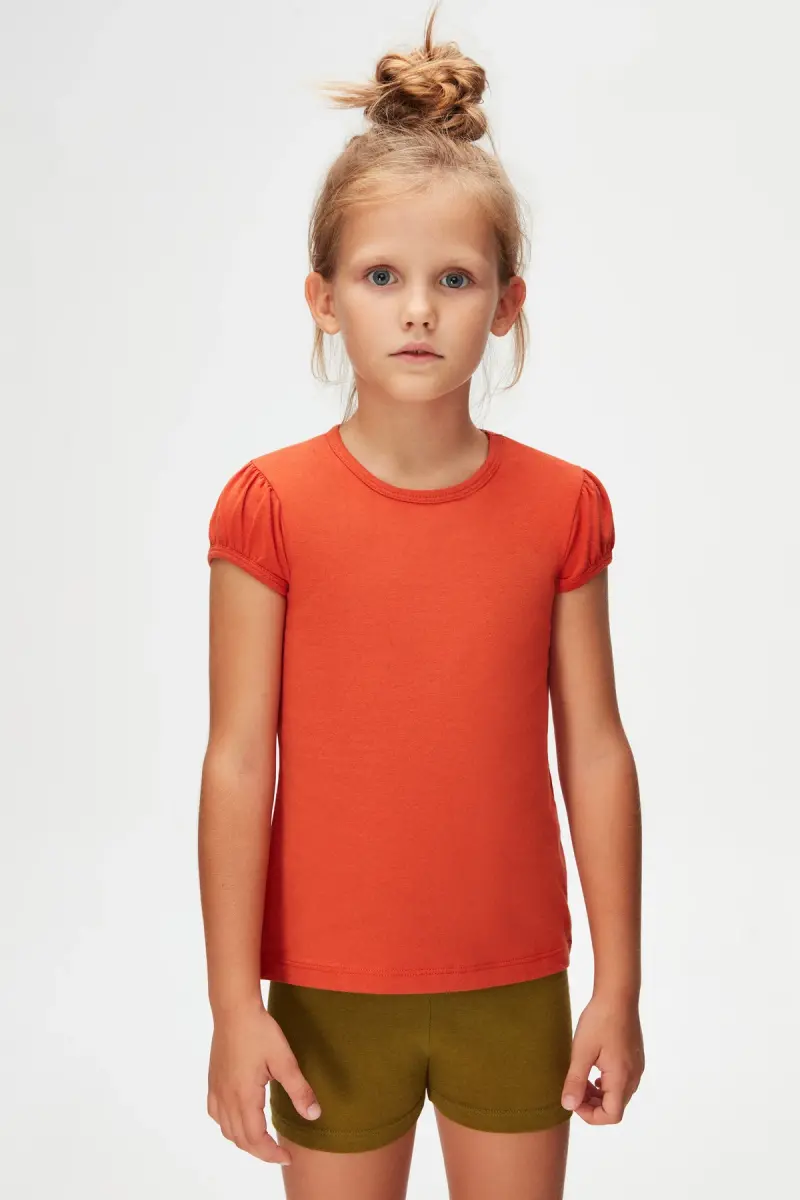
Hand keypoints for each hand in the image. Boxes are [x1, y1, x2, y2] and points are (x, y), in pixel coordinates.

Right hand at [207, 999, 321, 1165]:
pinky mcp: (213, 1080)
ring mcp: (217, 1090)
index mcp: (244, 1098)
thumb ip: (299, 1090)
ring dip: (244, 1140)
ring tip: (263, 1140)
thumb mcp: (285, 1060)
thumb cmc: (260, 1032)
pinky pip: (216, 1114)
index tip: (288, 1157)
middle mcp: (226, 1099)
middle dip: (260, 1152)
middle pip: (240, 1139)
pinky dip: (228, 1125)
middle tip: (279, 1153)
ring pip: (226, 1129)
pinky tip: (238, 1118)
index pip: (255, 1139)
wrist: (234, 1009)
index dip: (271, 1153)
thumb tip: (313, 1115)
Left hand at [560, 991, 644, 1124]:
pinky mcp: (635, 1058)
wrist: (618, 995)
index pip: (612, 1115)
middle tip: (574, 1089)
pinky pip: (622, 1081)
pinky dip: (607, 1083)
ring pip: (619, 1094)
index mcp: (621, 1078)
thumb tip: (568, 1106)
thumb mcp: (581, 1051)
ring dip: (599, 1094)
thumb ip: (575, 1081)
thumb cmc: (599, 1020)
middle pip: (616, 1106)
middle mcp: (633, 1077)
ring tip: (581, 1079)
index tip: (574, 1100)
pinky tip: (593, 1069)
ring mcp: (637, 1067)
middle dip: (593, 1105)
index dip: (591, 1116)